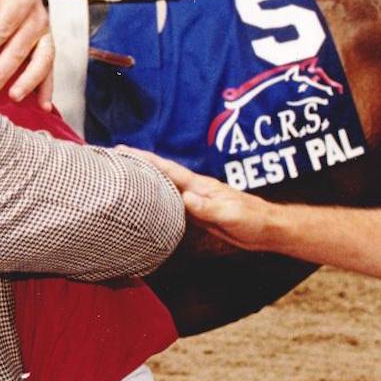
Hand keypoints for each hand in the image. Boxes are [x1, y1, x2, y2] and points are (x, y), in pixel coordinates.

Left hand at [0, 0, 53, 107]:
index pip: (7, 22)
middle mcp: (37, 14)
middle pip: (23, 45)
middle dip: (5, 70)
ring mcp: (44, 32)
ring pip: (42, 59)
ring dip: (28, 81)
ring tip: (14, 97)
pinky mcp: (46, 45)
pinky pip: (49, 68)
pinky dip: (47, 88)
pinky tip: (42, 106)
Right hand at [123, 148, 272, 249]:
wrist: (267, 230)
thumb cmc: (252, 220)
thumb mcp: (230, 213)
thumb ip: (207, 206)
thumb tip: (184, 198)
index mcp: (199, 185)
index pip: (166, 169)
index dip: (144, 159)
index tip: (122, 150)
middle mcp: (193, 189)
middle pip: (160, 174)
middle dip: (137, 165)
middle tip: (113, 159)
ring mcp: (194, 200)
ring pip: (163, 188)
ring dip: (144, 181)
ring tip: (122, 177)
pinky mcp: (197, 213)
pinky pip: (170, 203)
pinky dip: (156, 199)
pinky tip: (146, 202)